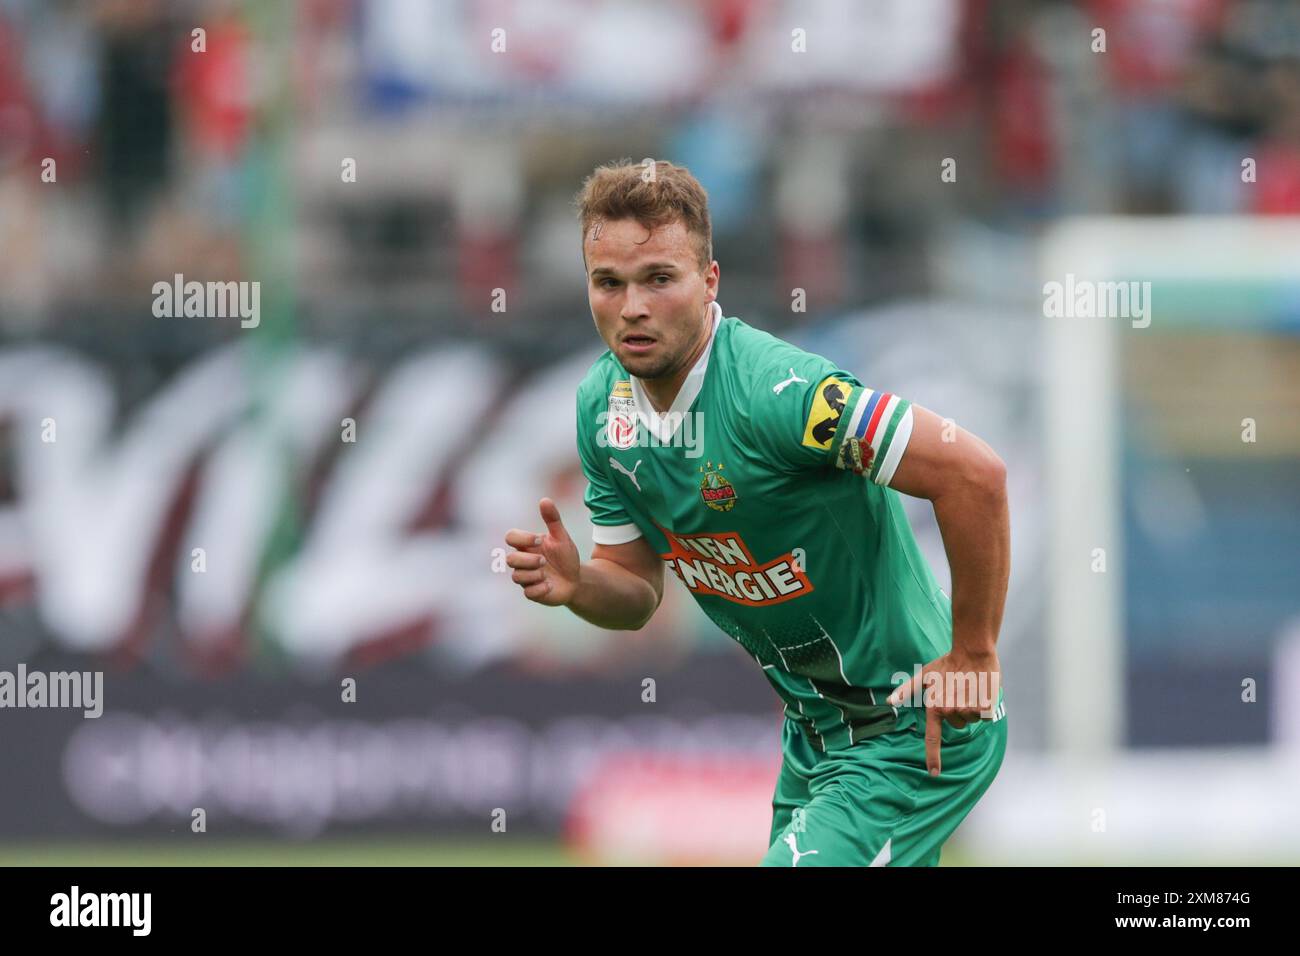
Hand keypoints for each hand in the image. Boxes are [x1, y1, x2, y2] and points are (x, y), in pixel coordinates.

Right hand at [503, 497, 581, 606]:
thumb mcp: (562, 538)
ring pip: (517, 577)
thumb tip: (544, 500)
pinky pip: (528, 592)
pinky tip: (550, 585)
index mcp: (528, 546)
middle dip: (528, 560)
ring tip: (547, 574)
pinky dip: (541, 588)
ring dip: (535, 575)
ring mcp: (526, 578)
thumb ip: (553, 520)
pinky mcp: (532, 593)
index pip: (510, 537)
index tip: (540, 540)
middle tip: (544, 561)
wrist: (577, 580)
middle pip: (510, 559)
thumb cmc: (566, 557)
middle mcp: (523, 561)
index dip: (522, 538)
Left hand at [886, 649, 999, 776]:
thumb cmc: (948, 663)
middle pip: (957, 724)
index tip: (934, 774)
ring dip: (972, 707)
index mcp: (935, 706)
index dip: (933, 757)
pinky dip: (985, 706)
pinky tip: (980, 691)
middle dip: (958, 711)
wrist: (972, 651)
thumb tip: (889, 701)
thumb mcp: (925, 675)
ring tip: (968, 689)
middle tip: (958, 691)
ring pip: (971, 720)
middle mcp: (950, 710)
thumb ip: (907, 690)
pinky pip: (985, 716)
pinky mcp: (984, 707)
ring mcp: (968, 709)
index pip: (933, 737)